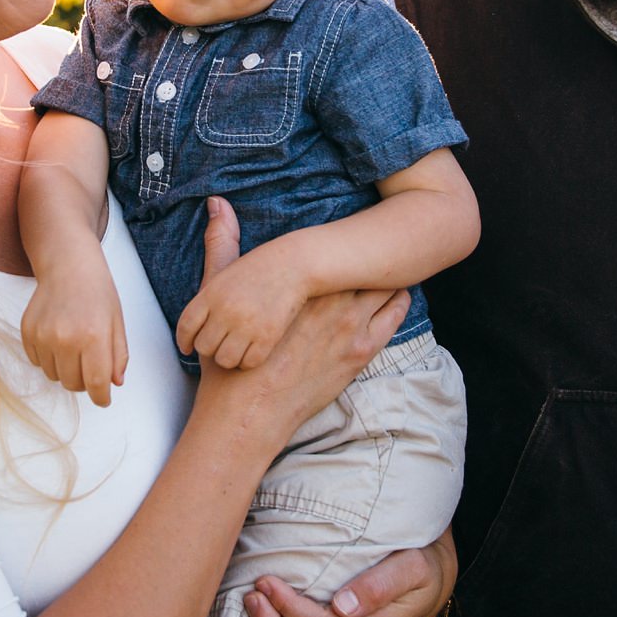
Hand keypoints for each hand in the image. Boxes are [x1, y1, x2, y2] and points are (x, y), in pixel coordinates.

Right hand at [21, 255, 128, 403]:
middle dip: (85, 382)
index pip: (96, 383)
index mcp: (93, 336)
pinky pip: (37, 363)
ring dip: (66, 370)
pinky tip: (59, 338)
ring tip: (74, 346)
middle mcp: (65, 338)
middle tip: (91, 365)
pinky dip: (49, 359)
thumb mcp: (117, 322)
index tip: (103, 399)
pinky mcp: (27, 332)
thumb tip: (115, 383)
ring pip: (54, 376)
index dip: (101, 397)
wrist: (68, 265)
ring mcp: (43, 336)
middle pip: (73, 384)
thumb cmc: (97, 292)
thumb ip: (118, 355)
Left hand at [175, 240, 306, 370]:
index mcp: (211, 293)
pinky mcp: (267, 337)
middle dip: (211, 348)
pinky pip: (249, 362)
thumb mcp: (228, 266)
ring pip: (225, 359)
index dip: (184, 341)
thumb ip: (207, 279)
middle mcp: (225, 310)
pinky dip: (250, 361)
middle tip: (222, 344)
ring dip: (230, 358)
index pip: (186, 326)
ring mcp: (246, 325)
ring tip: (239, 349)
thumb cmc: (261, 266)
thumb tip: (201, 247)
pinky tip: (255, 351)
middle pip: (204, 347)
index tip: (187, 348)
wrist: (296, 264)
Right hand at [190, 198, 406, 447]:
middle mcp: (330, 299)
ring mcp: (350, 326)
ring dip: (391, 271)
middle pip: (366, 259)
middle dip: (375, 246)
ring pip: (383, 285)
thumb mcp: (219, 297)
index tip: (356, 222)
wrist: (248, 413)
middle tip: (390, 230)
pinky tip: (399, 292)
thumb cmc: (232, 358)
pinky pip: (393, 318)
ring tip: (400, 258)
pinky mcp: (361, 353)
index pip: (337, 243)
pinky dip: (398, 300)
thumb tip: (217, 202)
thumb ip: (222, 245)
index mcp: (302, 283)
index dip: (348, 232)